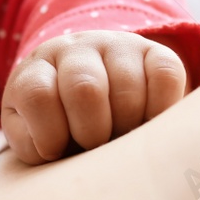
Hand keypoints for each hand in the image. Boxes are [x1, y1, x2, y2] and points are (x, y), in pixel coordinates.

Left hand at [1, 31, 187, 163]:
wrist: (91, 105)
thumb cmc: (58, 132)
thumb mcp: (34, 141)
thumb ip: (35, 147)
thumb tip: (60, 154)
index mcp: (36, 70)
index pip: (38, 94)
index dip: (49, 134)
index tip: (55, 152)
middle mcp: (75, 50)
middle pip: (85, 88)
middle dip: (92, 132)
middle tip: (94, 147)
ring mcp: (116, 46)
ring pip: (127, 87)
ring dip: (127, 126)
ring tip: (119, 138)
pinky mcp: (155, 53)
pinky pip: (166, 76)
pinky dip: (160, 109)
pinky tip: (146, 123)